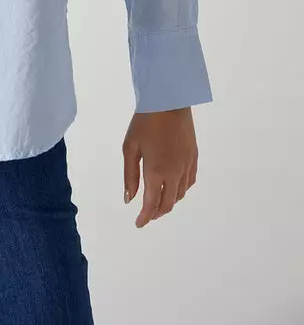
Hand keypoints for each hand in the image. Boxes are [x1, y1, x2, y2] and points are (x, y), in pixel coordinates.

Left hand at [122, 107, 198, 227]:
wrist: (169, 101)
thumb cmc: (144, 122)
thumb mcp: (130, 147)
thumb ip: (130, 175)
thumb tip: (129, 199)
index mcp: (156, 172)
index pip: (152, 204)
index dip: (145, 217)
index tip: (138, 224)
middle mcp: (175, 173)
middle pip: (168, 203)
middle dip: (157, 213)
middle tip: (147, 215)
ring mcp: (187, 166)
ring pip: (180, 195)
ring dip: (169, 202)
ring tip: (158, 202)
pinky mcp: (194, 158)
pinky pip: (190, 182)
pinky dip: (181, 190)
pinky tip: (174, 187)